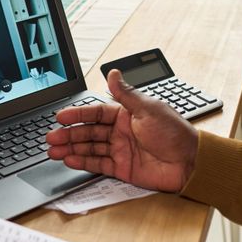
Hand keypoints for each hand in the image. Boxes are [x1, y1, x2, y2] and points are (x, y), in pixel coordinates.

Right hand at [47, 69, 198, 191]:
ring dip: (71, 148)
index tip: (61, 117)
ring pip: (90, 148)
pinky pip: (98, 164)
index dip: (78, 115)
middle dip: (69, 134)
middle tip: (50, 136)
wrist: (190, 162)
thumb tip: (113, 73)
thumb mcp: (149, 108)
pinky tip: (69, 159)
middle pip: (89, 131)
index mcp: (127, 114)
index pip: (96, 113)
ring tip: (53, 150)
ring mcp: (121, 150)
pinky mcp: (122, 168)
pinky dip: (83, 162)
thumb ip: (126, 94)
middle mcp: (121, 131)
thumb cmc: (174, 133)